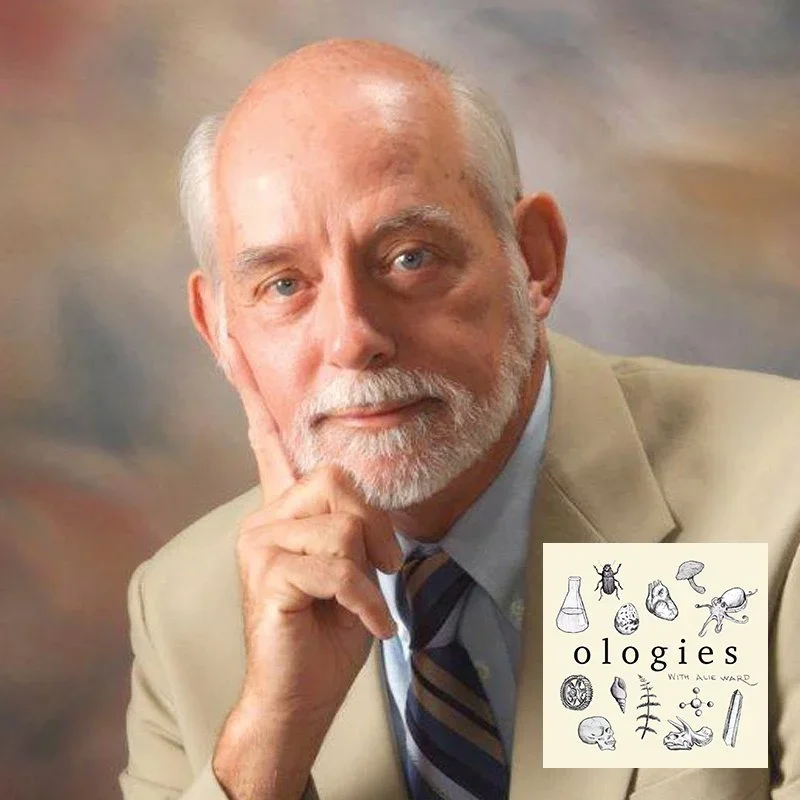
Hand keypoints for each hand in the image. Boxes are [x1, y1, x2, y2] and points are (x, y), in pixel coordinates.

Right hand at [213, 336, 400, 799]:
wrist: (305, 691)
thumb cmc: (333, 626)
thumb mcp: (354, 563)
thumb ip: (351, 520)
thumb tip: (361, 499)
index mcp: (285, 506)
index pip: (264, 433)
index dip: (248, 382)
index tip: (225, 330)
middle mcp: (265, 515)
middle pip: (338, 481)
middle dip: (374, 528)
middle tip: (380, 568)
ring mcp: (260, 543)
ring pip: (342, 525)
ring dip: (371, 570)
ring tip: (368, 600)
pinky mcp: (268, 574)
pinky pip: (337, 567)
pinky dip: (365, 601)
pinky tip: (368, 625)